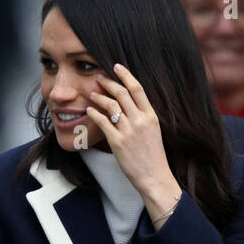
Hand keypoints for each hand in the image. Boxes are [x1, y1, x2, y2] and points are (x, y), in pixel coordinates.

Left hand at [86, 64, 180, 215]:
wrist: (154, 177)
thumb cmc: (153, 156)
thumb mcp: (154, 131)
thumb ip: (143, 116)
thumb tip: (130, 104)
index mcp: (151, 116)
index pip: (137, 88)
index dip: (126, 75)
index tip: (116, 66)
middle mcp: (140, 120)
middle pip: (122, 93)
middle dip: (108, 83)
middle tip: (99, 78)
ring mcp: (129, 131)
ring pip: (111, 106)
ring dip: (99, 97)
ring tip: (92, 94)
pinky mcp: (118, 142)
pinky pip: (103, 122)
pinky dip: (94, 114)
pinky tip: (89, 110)